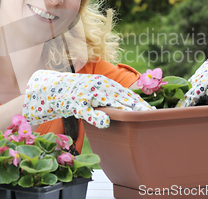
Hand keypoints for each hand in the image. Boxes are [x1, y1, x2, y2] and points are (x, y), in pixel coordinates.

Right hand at [22, 70, 152, 128]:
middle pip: (123, 98)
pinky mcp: (76, 103)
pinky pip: (87, 111)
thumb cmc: (77, 94)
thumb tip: (128, 108)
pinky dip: (96, 116)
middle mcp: (99, 86)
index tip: (155, 112)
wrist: (51, 88)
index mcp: (106, 84)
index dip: (141, 103)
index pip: (127, 94)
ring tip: (138, 118)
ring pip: (108, 102)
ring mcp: (87, 94)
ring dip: (124, 110)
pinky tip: (105, 123)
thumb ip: (110, 100)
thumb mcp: (95, 95)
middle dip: (138, 107)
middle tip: (153, 117)